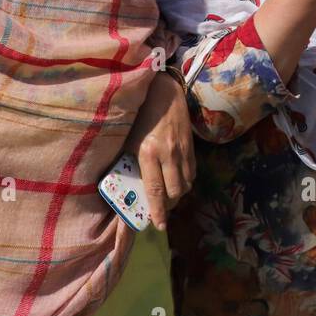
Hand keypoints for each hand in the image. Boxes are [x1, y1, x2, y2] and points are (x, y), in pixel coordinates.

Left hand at [123, 70, 194, 229]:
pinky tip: (176, 179)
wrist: (164, 90)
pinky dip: (185, 181)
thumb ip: (127, 162)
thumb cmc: (138, 114)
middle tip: (159, 209)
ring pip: (186, 184)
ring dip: (177, 194)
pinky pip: (192, 173)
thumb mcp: (127, 139)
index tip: (158, 225)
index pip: (155, 190)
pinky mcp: (192, 146)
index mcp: (148, 152)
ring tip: (167, 195)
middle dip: (168, 205)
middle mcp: (168, 153)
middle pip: (175, 192)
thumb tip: (123, 187)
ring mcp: (183, 150)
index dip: (157, 210)